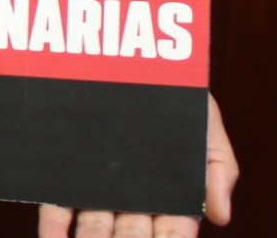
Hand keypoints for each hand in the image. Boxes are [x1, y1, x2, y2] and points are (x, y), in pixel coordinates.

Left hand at [36, 94, 236, 236]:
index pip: (171, 234)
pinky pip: (58, 206)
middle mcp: (131, 199)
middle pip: (129, 237)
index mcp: (170, 197)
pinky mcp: (68, 176)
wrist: (134, 58)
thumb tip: (222, 216)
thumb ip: (218, 170)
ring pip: (94, 229)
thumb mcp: (206, 127)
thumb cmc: (179, 97)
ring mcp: (99, 189)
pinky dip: (54, 228)